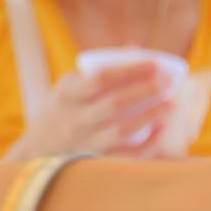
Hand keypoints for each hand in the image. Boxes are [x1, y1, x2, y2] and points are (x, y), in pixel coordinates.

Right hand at [18, 57, 181, 159]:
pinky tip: (161, 132)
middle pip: (114, 104)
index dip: (129, 71)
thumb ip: (98, 70)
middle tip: (169, 82)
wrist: (39, 149)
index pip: (100, 80)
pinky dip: (145, 146)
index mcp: (67, 95)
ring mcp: (84, 143)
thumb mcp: (69, 86)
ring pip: (121, 130)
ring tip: (171, 105)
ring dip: (149, 117)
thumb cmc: (62, 110)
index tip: (154, 64)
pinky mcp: (94, 161)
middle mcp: (74, 120)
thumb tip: (134, 49)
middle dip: (145, 91)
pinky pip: (124, 156)